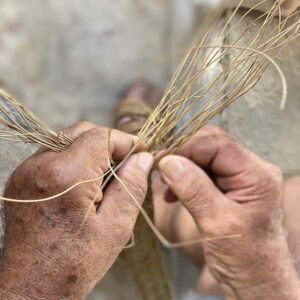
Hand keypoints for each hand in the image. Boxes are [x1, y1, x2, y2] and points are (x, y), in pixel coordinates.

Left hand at [0, 122, 152, 299]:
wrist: (31, 287)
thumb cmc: (75, 263)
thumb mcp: (115, 226)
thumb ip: (132, 185)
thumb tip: (144, 158)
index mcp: (66, 175)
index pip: (101, 136)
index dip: (126, 140)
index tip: (141, 151)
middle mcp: (40, 165)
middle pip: (82, 131)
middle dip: (108, 142)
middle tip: (125, 163)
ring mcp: (25, 171)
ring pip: (66, 140)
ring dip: (90, 150)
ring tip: (104, 177)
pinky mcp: (20, 178)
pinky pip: (52, 154)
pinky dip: (72, 159)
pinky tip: (82, 184)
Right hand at [158, 126, 299, 299]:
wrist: (255, 278)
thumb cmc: (244, 257)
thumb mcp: (216, 223)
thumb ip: (193, 189)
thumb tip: (168, 161)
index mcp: (257, 174)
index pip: (217, 144)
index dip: (186, 146)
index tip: (160, 157)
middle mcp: (251, 169)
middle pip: (211, 146)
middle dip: (182, 154)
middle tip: (158, 166)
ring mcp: (240, 177)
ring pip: (204, 158)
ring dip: (181, 166)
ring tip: (164, 183)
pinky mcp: (229, 186)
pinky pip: (203, 172)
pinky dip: (185, 178)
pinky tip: (173, 193)